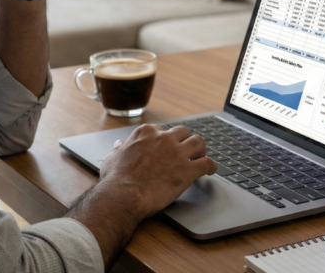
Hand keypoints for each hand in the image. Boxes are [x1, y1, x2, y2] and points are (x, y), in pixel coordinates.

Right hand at [67, 125, 214, 268]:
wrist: (124, 195)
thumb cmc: (116, 179)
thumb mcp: (112, 157)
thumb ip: (119, 148)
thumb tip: (119, 144)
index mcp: (146, 133)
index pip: (162, 130)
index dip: (166, 140)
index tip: (167, 148)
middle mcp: (164, 138)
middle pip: (183, 132)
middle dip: (185, 140)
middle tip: (186, 150)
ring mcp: (177, 153)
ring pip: (198, 142)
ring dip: (201, 149)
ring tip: (200, 157)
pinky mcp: (187, 170)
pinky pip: (207, 163)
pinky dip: (211, 166)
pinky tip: (210, 171)